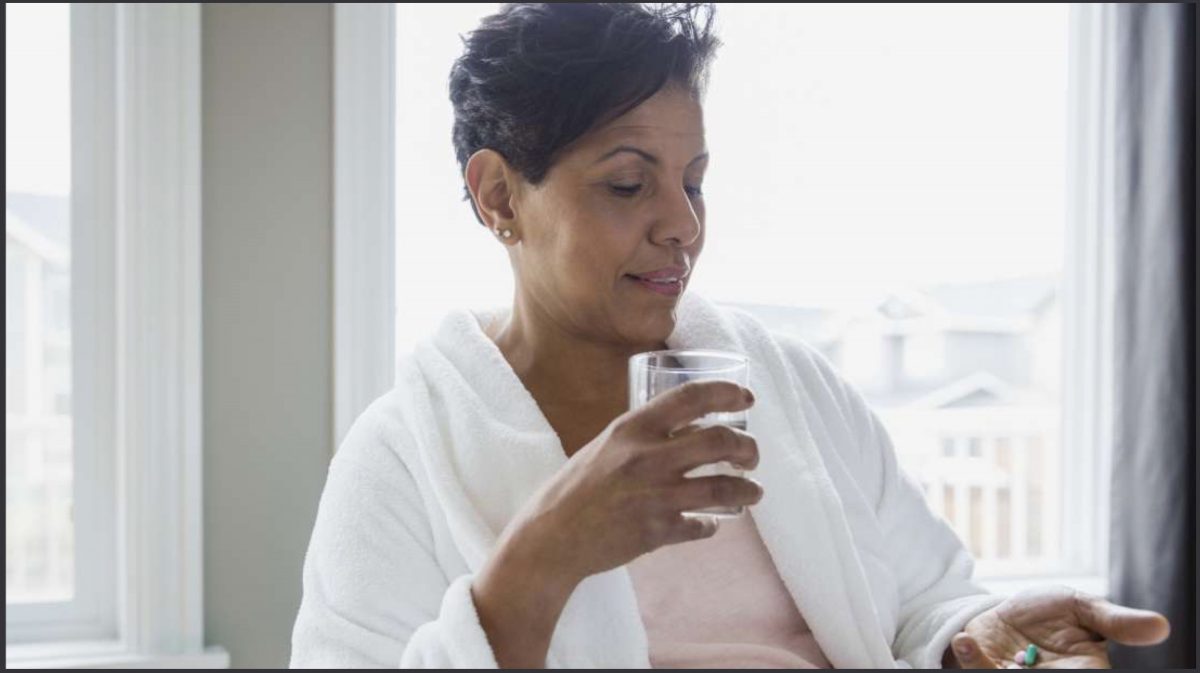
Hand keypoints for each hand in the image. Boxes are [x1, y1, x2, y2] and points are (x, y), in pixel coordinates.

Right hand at [504, 379, 762, 584]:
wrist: (552, 536)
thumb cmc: (577, 487)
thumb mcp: (607, 445)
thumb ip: (644, 436)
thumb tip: (688, 428)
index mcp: (632, 429)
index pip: (691, 397)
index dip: (726, 393)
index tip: (747, 399)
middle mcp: (647, 457)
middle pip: (720, 441)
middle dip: (748, 448)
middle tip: (752, 456)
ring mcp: (655, 496)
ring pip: (723, 487)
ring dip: (747, 489)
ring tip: (753, 491)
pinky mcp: (658, 531)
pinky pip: (701, 526)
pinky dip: (711, 525)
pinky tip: (711, 523)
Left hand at [946, 585, 1169, 667]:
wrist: (1005, 611)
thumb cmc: (1049, 612)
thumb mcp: (1081, 608)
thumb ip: (1115, 622)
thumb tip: (1161, 626)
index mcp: (1084, 669)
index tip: (1068, 666)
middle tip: (1020, 662)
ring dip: (990, 668)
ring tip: (974, 643)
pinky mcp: (987, 671)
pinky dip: (970, 659)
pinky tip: (965, 639)